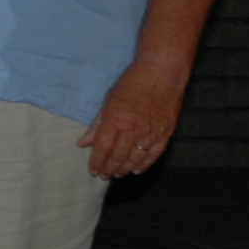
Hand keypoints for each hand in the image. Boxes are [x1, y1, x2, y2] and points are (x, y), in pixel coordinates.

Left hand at [79, 58, 187, 178]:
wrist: (162, 73)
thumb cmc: (132, 83)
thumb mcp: (108, 101)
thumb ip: (97, 125)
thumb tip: (82, 143)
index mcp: (116, 119)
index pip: (103, 147)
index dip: (97, 162)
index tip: (93, 170)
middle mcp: (133, 128)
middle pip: (119, 156)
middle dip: (109, 168)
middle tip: (104, 175)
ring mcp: (151, 132)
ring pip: (136, 159)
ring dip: (125, 169)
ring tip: (117, 174)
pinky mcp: (165, 133)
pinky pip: (154, 155)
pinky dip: (144, 165)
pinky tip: (136, 170)